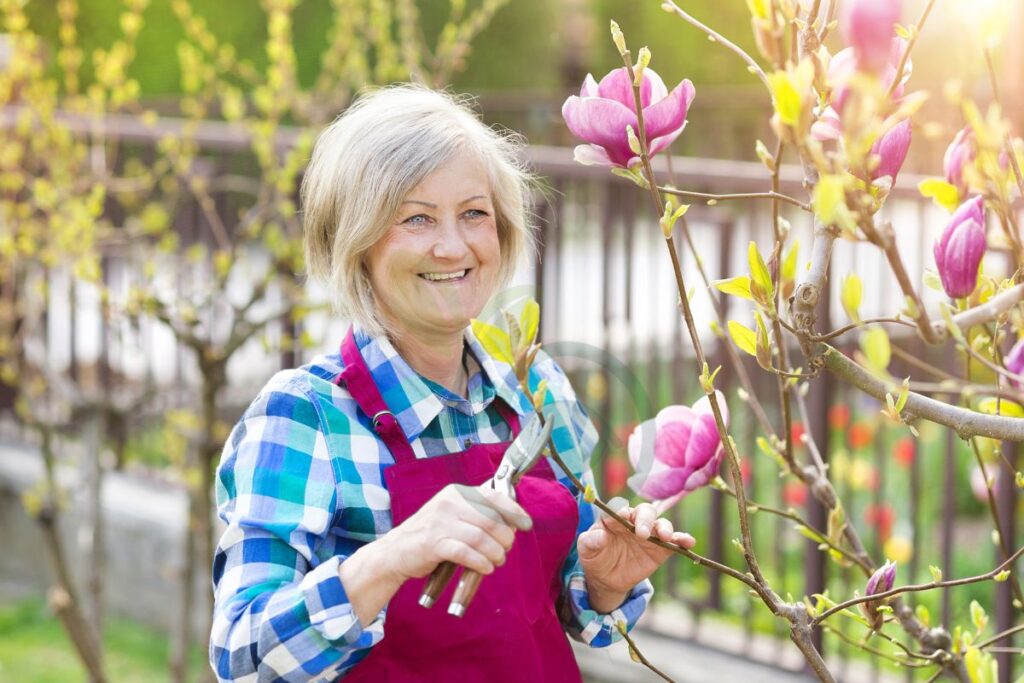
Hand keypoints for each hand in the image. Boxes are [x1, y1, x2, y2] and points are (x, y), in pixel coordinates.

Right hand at [385, 483, 532, 580]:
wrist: (395, 551)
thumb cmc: (429, 535)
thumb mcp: (452, 514)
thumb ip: (477, 514)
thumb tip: (511, 524)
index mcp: (457, 493)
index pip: (493, 496)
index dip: (514, 511)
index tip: (526, 524)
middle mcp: (449, 503)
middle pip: (491, 519)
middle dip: (505, 537)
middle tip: (506, 549)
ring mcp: (440, 523)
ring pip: (481, 537)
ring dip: (495, 553)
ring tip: (496, 561)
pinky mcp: (433, 543)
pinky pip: (466, 553)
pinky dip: (480, 563)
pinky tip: (485, 568)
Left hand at [577, 503, 694, 612]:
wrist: (607, 578)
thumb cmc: (595, 556)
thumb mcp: (587, 549)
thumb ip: (591, 541)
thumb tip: (600, 536)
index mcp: (615, 518)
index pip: (620, 510)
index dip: (622, 511)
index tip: (623, 516)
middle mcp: (634, 522)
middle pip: (644, 512)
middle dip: (645, 520)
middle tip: (642, 534)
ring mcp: (649, 535)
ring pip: (660, 524)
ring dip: (664, 528)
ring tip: (665, 536)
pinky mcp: (661, 549)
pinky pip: (674, 542)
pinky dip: (682, 540)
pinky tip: (688, 542)